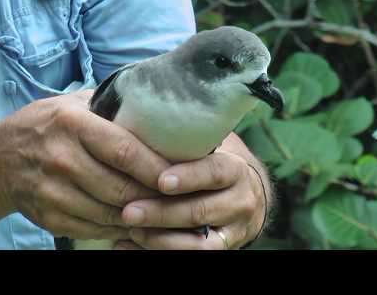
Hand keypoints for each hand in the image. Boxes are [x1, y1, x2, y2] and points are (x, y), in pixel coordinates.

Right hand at [0, 90, 169, 241]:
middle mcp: (61, 158)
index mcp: (72, 124)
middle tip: (183, 197)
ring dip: (143, 216)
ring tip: (167, 213)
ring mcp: (53, 192)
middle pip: (121, 187)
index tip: (183, 174)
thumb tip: (154, 107)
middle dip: (156, 196)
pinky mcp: (49, 217)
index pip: (124, 150)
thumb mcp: (71, 103)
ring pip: (111, 213)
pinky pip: (95, 228)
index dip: (156, 167)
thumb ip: (110, 105)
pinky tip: (138, 223)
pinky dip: (120, 229)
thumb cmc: (43, 125)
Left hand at [113, 134, 267, 249]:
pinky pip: (193, 257)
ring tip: (131, 231)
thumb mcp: (212, 149)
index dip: (189, 177)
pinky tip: (131, 245)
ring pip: (199, 244)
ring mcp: (234, 230)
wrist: (247, 196)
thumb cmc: (214, 165)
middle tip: (129, 212)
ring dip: (161, 240)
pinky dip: (158, 252)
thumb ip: (188, 143)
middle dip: (162, 213)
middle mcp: (240, 201)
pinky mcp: (223, 250)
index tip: (161, 181)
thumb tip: (142, 119)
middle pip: (201, 211)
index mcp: (235, 170)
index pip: (215, 172)